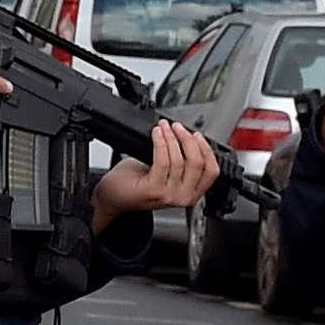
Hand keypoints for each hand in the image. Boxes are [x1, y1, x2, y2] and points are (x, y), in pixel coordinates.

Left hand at [92, 120, 223, 226]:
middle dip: (188, 140)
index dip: (206, 149)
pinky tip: (156, 134)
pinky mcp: (154, 189)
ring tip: (164, 127)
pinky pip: (163, 160)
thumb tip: (186, 136)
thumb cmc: (137, 183)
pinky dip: (160, 143)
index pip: (212, 171)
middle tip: (178, 127)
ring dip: (171, 138)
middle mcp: (184, 197)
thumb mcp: (167, 172)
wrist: (113, 196)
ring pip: (179, 159)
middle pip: (198, 163)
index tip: (196, 134)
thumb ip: (181, 161)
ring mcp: (169, 195)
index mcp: (192, 193)